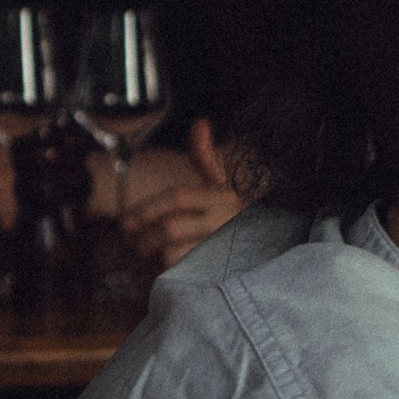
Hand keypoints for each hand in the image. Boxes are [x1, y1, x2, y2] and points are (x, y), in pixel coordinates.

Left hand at [123, 118, 243, 267]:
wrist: (272, 243)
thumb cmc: (236, 211)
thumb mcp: (223, 183)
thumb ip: (206, 156)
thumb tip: (200, 123)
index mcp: (221, 197)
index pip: (178, 197)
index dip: (147, 208)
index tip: (126, 220)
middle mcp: (224, 222)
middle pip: (170, 229)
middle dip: (144, 237)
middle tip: (133, 243)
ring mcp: (223, 249)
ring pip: (173, 255)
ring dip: (152, 258)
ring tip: (145, 258)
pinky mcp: (219, 272)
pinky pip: (182, 276)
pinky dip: (166, 275)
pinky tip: (162, 272)